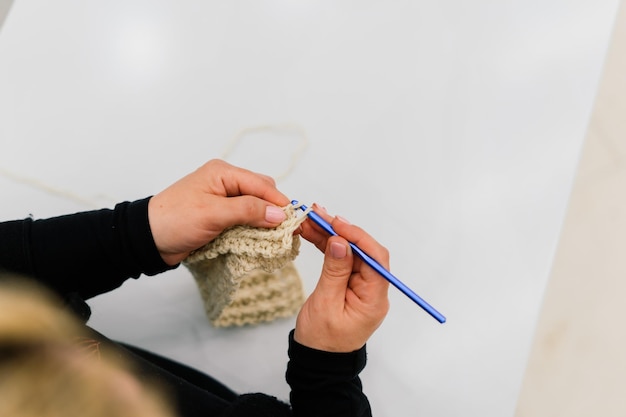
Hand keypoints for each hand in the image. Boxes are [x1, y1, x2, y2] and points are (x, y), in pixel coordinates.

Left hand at [148, 159, 289, 264]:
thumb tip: (279, 214)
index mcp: (223, 172)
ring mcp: (223, 198)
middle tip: (284, 232)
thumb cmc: (175, 220)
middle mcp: (225, 181)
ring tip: (274, 238)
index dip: (278, 202)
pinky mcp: (220, 215)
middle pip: (262, 193)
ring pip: (255, 206)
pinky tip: (259, 238)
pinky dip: (253, 228)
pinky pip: (245, 218)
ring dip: (263, 221)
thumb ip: (248, 211)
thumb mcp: (214, 214)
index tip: (293, 222)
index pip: (262, 184)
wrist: (148, 239)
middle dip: (273, 211)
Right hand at [295, 205, 389, 351]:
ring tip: (309, 220)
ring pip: (349, 252)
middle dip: (340, 231)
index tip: (336, 223)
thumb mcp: (326, 305)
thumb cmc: (322, 341)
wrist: (317, 360)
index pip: (375, 259)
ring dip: (330, 235)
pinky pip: (340, 260)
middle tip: (317, 215)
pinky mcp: (348, 284)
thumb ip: (335, 272)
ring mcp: (360, 286)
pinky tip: (312, 233)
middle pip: (362, 251)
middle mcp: (372, 289)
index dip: (357, 237)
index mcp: (374, 299)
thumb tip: (341, 242)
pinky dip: (327, 246)